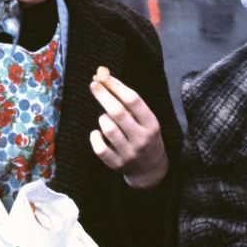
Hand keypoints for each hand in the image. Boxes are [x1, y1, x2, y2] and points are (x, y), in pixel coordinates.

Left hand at [89, 71, 168, 189]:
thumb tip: (106, 80)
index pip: (133, 100)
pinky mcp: (116, 164)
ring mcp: (129, 153)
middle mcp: (141, 138)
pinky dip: (95, 137)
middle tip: (94, 84)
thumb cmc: (145, 136)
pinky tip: (98, 133)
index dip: (116, 86)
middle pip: (118, 112)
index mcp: (151, 124)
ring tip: (105, 119)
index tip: (104, 77)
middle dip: (103, 95)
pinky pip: (100, 148)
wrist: (151, 169)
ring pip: (108, 128)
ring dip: (102, 118)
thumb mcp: (147, 120)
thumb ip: (130, 103)